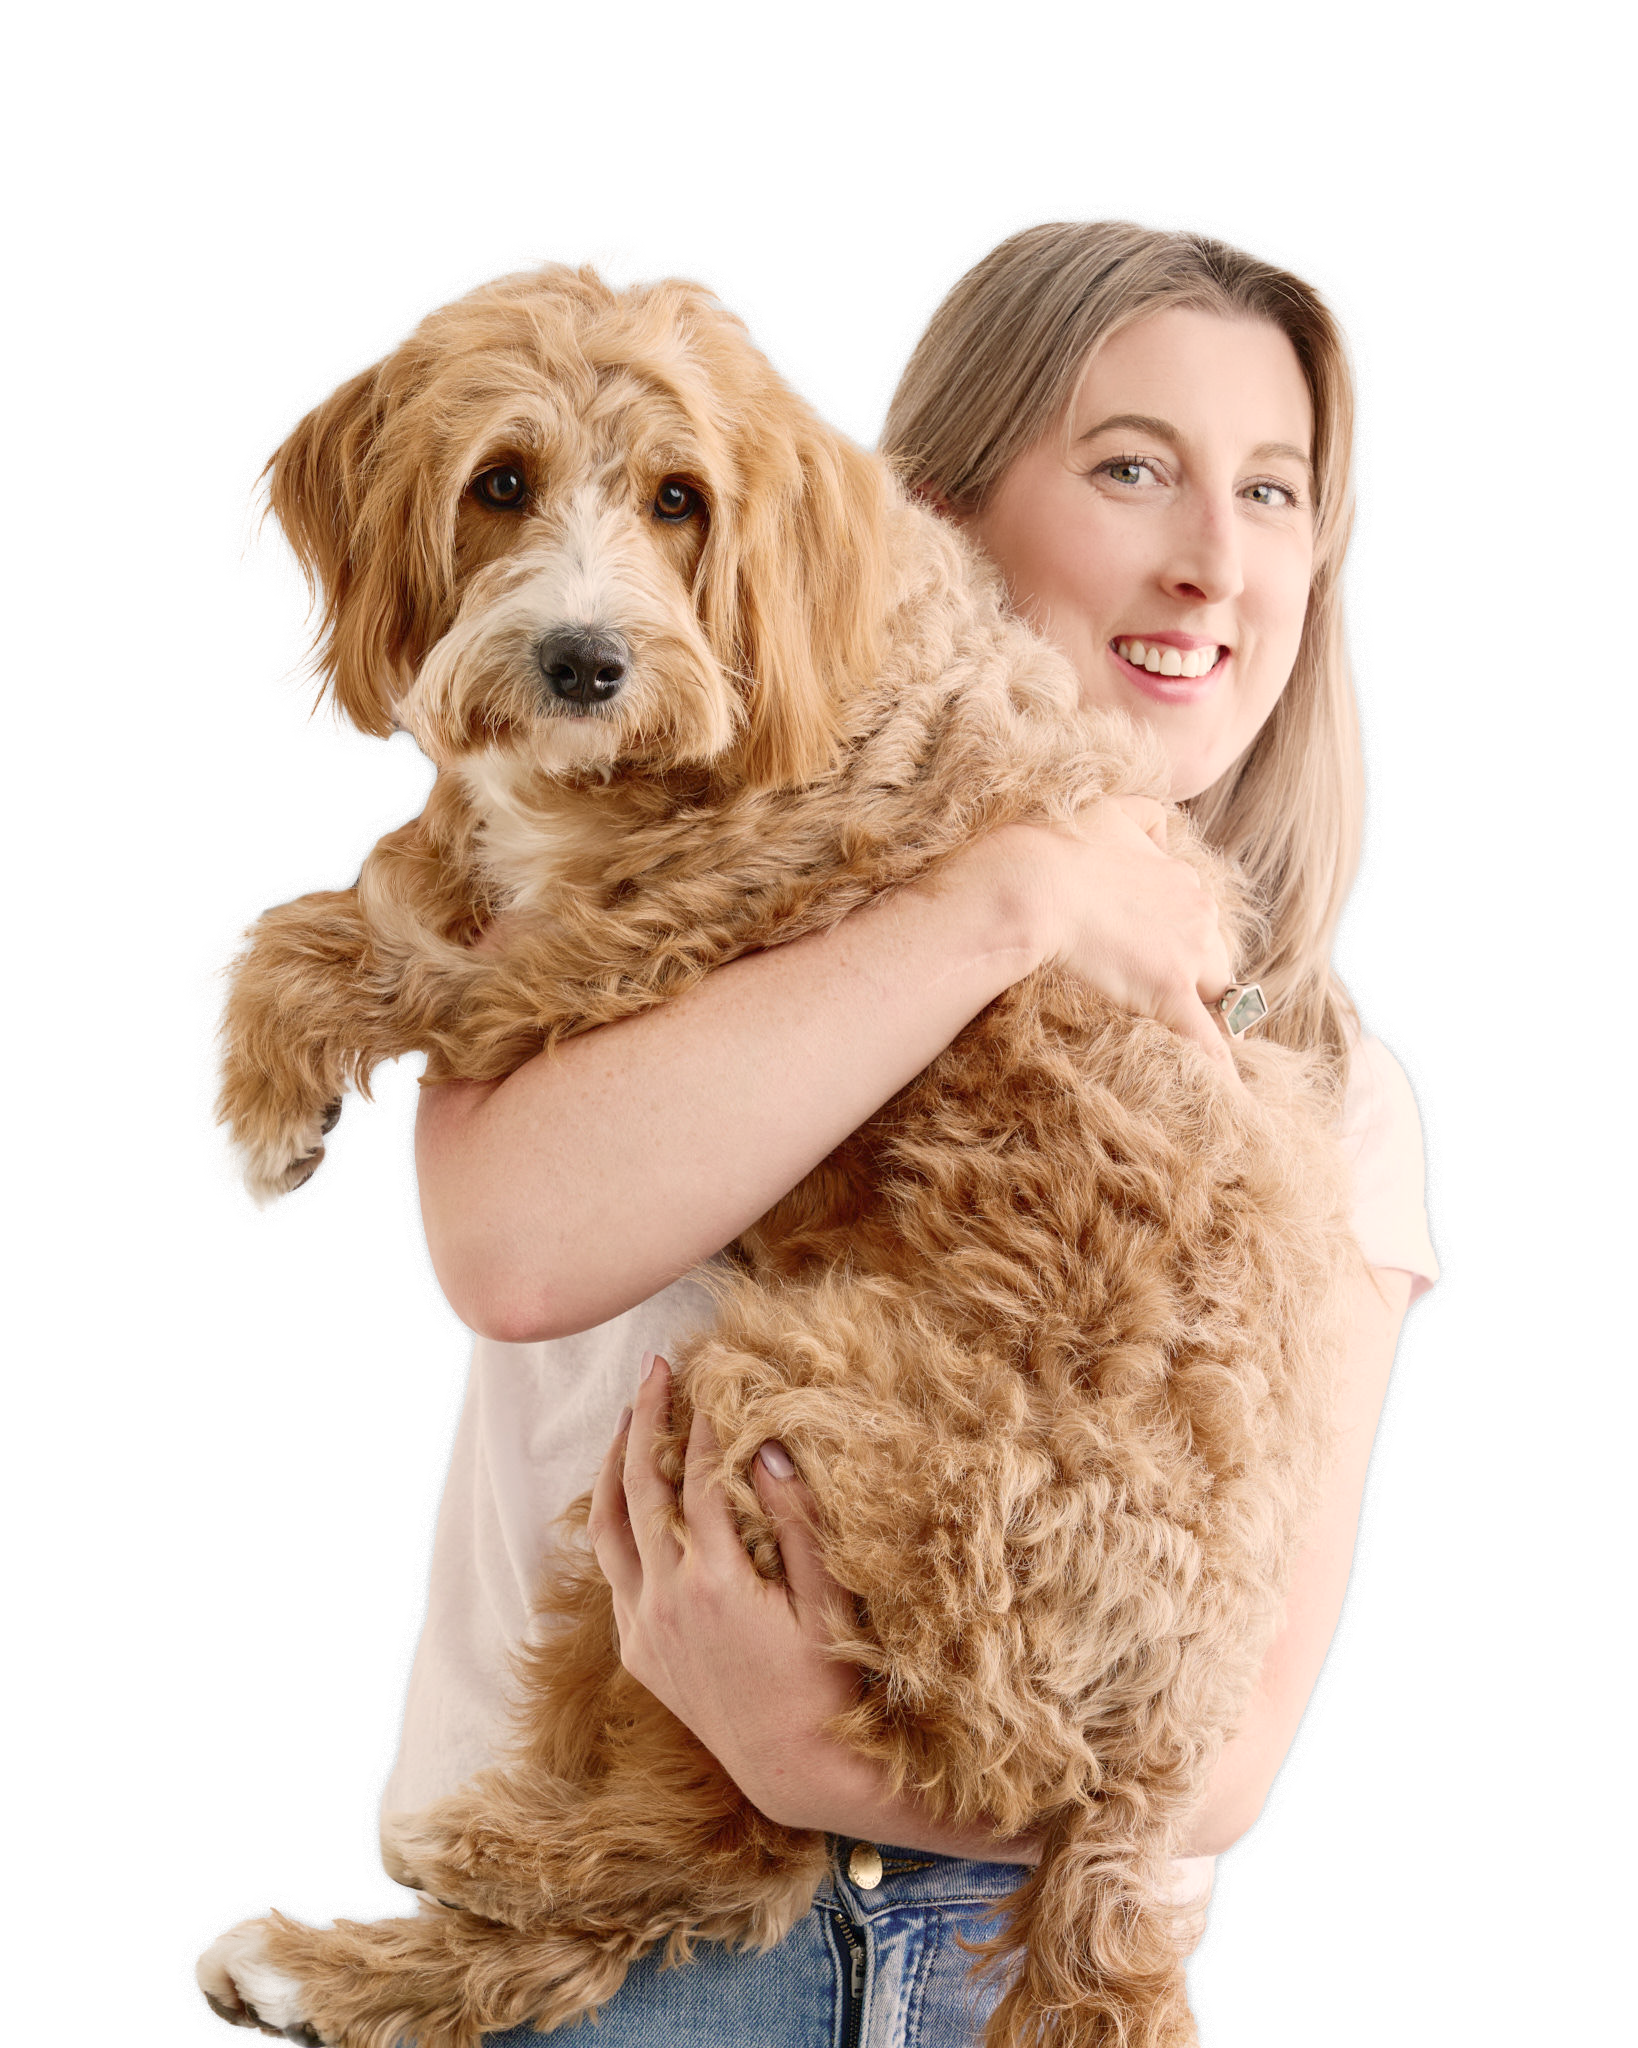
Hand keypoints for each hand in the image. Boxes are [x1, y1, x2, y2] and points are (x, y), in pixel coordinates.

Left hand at [585, 1354, 857, 1812]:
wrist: (795, 1769)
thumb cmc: (827, 1682)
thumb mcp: (827, 1600)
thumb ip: (798, 1521)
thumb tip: (768, 1449)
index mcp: (715, 1583)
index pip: (699, 1479)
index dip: (705, 1426)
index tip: (713, 1384)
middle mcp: (666, 1602)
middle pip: (639, 1488)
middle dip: (645, 1421)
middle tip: (656, 1371)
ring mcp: (645, 1629)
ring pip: (607, 1530)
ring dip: (612, 1469)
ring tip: (627, 1422)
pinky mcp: (638, 1654)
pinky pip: (614, 1576)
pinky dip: (616, 1528)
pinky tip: (632, 1504)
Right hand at [995, 798, 1242, 1081]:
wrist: (1030, 884)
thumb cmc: (1058, 847)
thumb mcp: (1110, 810)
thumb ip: (1146, 815)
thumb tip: (1166, 828)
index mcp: (1185, 880)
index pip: (1199, 924)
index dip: (1181, 947)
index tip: (1161, 964)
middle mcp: (1198, 915)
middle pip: (1217, 962)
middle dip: (1199, 983)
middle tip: (1169, 1009)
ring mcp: (1186, 956)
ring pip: (1220, 998)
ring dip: (1210, 1020)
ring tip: (1202, 1053)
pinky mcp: (1167, 992)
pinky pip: (1206, 1039)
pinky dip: (1220, 1068)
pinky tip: (1230, 1097)